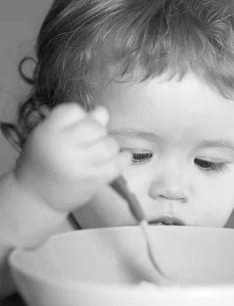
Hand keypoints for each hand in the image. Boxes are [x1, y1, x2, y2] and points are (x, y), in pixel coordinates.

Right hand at [14, 103, 130, 213]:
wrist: (37, 195)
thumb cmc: (43, 160)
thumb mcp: (50, 135)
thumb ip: (74, 121)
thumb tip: (103, 111)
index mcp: (49, 132)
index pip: (73, 110)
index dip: (79, 116)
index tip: (76, 126)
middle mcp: (64, 148)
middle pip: (95, 127)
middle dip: (97, 131)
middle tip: (89, 141)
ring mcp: (80, 166)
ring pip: (109, 145)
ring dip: (109, 145)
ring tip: (102, 151)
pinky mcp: (93, 181)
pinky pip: (117, 165)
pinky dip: (123, 159)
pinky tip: (122, 157)